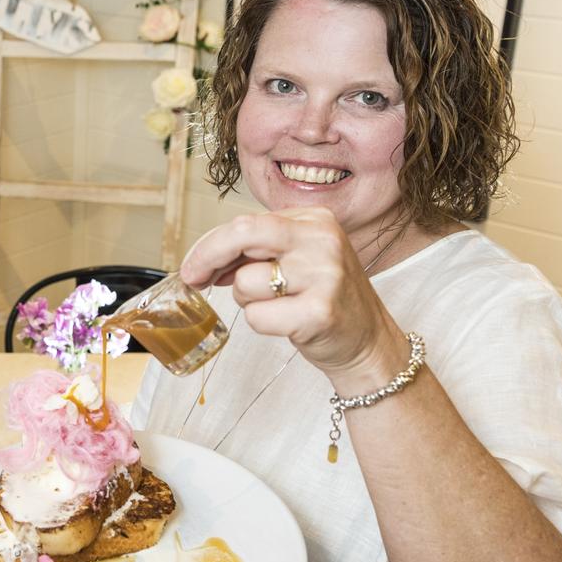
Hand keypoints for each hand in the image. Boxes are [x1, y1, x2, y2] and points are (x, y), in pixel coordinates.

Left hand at [180, 207, 403, 381]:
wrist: (368, 341)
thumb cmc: (322, 299)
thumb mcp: (296, 260)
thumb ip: (256, 252)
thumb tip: (204, 259)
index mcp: (315, 219)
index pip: (246, 222)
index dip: (210, 244)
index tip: (193, 265)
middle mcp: (322, 239)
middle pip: (243, 235)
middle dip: (208, 256)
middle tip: (194, 277)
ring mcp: (325, 274)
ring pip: (245, 282)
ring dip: (248, 300)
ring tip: (279, 305)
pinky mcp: (320, 311)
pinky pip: (257, 316)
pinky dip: (262, 323)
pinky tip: (288, 323)